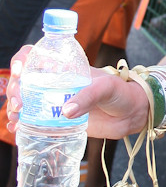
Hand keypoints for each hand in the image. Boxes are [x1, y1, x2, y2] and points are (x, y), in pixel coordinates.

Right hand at [4, 47, 149, 138]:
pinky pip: (33, 120)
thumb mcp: (106, 88)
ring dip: (14, 108)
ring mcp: (53, 101)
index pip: (35, 56)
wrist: (130, 114)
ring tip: (17, 119)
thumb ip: (89, 96)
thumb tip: (66, 111)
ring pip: (24, 100)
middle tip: (20, 104)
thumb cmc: (121, 92)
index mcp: (65, 67)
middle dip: (14, 89)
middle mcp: (55, 83)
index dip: (22, 59)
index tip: (20, 70)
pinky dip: (21, 124)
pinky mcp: (56, 120)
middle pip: (23, 80)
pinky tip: (17, 130)